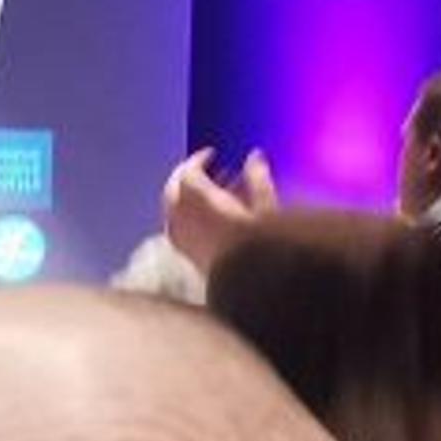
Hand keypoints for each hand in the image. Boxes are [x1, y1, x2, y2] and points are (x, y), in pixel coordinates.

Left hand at [159, 146, 278, 272]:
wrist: (250, 286)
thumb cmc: (260, 246)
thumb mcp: (267, 206)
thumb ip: (258, 178)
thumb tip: (254, 156)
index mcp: (200, 201)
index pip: (188, 173)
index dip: (198, 160)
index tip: (211, 153)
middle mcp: (183, 218)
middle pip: (174, 190)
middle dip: (188, 176)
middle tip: (207, 170)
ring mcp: (182, 238)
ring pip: (174, 209)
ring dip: (188, 196)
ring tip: (216, 192)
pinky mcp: (187, 256)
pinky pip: (178, 227)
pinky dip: (188, 215)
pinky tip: (209, 218)